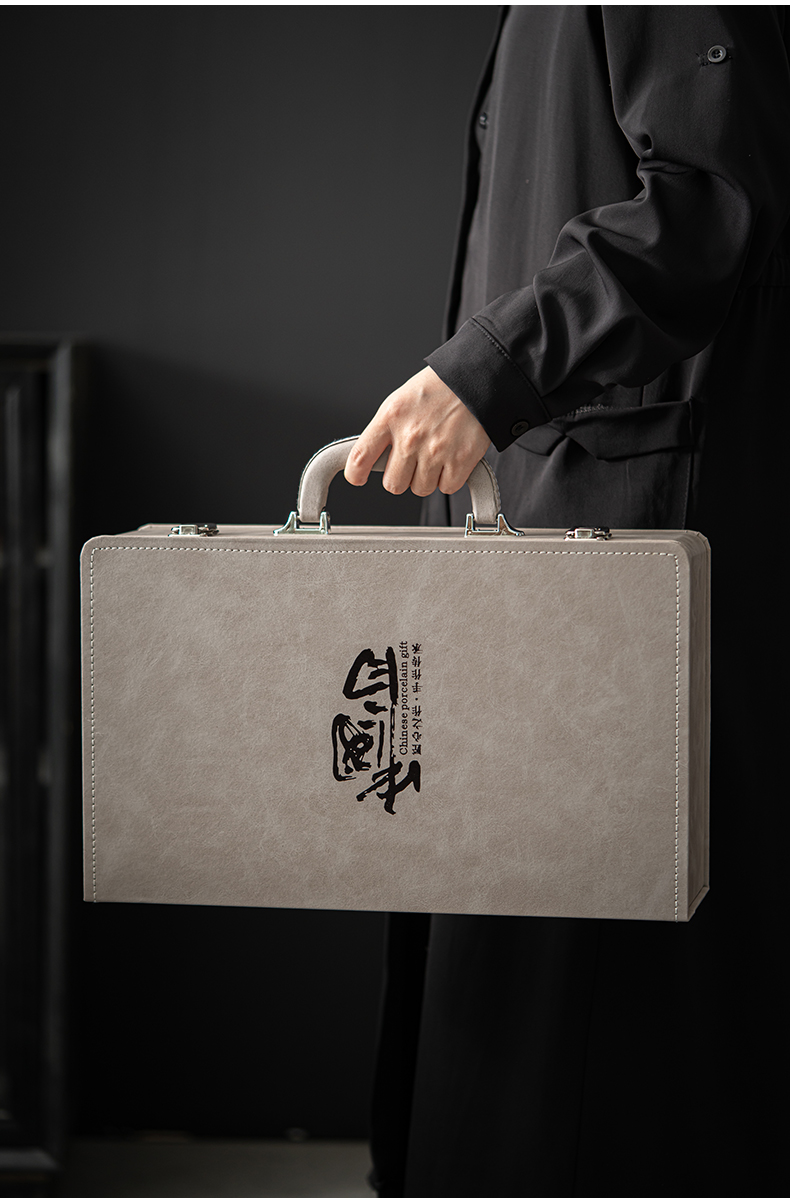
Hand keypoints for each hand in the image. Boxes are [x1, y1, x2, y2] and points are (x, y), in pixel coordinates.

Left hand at [344, 366, 490, 496]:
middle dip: (402, 477)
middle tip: (412, 460)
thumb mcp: (400, 401)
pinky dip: (450, 477)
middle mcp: (411, 436)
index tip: (358, 478)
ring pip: (420, 489)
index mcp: (391, 418)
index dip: (355, 475)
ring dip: (427, 478)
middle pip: (393, 484)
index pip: (360, 458)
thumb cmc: (438, 389)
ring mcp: (435, 451)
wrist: (476, 379)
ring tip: (435, 454)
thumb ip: (385, 430)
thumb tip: (373, 459)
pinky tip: (451, 458)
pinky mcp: (460, 460)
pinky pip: (446, 488)